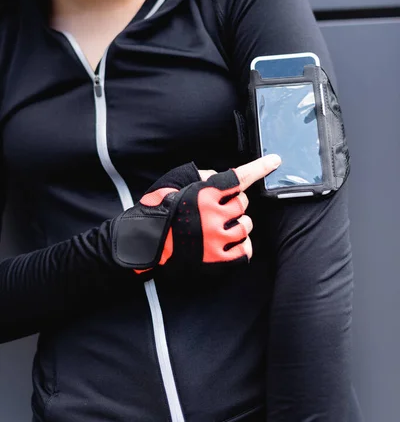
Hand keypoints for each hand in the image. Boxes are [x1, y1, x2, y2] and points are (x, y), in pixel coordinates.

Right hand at [111, 155, 280, 272]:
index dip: (259, 167)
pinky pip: (245, 251)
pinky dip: (242, 245)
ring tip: (220, 226)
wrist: (143, 243)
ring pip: (246, 225)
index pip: (239, 177)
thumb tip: (221, 177)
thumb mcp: (175, 183)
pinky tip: (231, 242)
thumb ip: (201, 176)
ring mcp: (216, 240)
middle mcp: (213, 216)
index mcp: (204, 194)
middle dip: (233, 203)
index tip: (275, 161)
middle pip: (243, 203)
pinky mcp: (217, 260)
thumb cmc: (157, 210)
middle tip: (218, 208)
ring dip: (238, 223)